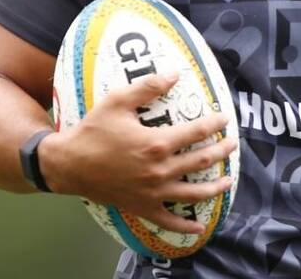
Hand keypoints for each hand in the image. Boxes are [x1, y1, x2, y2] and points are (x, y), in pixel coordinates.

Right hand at [39, 71, 237, 234]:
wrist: (68, 164)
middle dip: (221, 151)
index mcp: (156, 143)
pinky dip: (186, 227)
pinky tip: (199, 227)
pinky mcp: (142, 207)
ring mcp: (152, 192)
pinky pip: (169, 221)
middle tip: (232, 144)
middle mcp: (160, 170)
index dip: (215, 124)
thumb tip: (175, 74)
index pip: (196, 132)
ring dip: (215, 187)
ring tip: (228, 181)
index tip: (225, 119)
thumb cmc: (93, 131)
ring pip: (193, 193)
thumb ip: (148, 87)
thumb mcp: (117, 101)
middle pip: (201, 160)